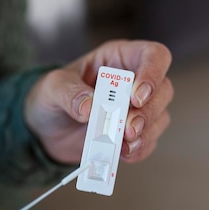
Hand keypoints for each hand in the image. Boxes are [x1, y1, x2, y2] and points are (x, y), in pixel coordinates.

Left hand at [25, 40, 173, 163]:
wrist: (45, 129)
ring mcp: (137, 109)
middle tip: (128, 128)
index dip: (153, 73)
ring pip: (160, 117)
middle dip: (148, 112)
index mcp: (119, 59)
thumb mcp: (52, 87)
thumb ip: (69, 93)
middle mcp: (134, 81)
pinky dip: (139, 150)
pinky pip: (148, 141)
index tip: (135, 97)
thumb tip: (90, 108)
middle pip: (163, 89)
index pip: (153, 55)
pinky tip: (123, 154)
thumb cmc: (51, 97)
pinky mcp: (133, 134)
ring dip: (146, 133)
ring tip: (124, 145)